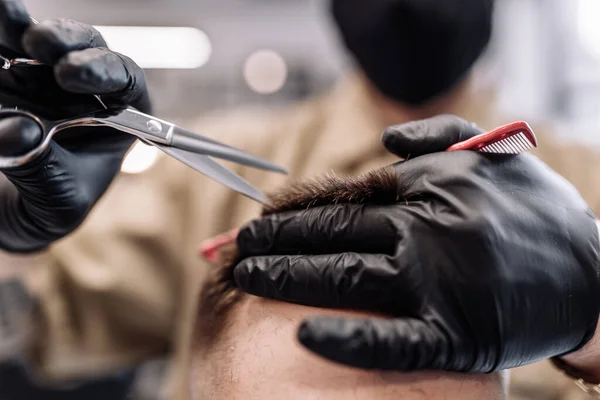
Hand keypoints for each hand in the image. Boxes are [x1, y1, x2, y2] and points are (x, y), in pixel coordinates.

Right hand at [0, 0, 149, 251]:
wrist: (13, 213)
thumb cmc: (52, 206)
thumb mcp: (56, 200)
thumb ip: (40, 166)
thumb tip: (16, 130)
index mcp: (122, 118)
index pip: (127, 83)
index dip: (106, 71)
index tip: (71, 74)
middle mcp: (89, 91)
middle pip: (89, 52)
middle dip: (68, 43)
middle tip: (39, 43)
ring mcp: (48, 78)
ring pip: (45, 41)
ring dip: (25, 27)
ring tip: (7, 12)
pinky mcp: (12, 74)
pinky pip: (7, 45)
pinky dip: (2, 31)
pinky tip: (1, 11)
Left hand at [233, 115, 599, 372]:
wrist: (597, 276)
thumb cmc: (537, 214)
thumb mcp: (492, 154)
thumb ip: (436, 135)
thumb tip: (384, 137)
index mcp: (432, 188)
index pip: (344, 198)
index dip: (293, 211)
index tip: (257, 219)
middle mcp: (431, 231)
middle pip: (333, 235)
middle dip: (274, 242)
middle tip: (235, 249)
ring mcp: (443, 285)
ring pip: (347, 278)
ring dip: (288, 278)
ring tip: (246, 278)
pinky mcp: (459, 336)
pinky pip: (393, 341)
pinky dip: (348, 339)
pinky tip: (304, 335)